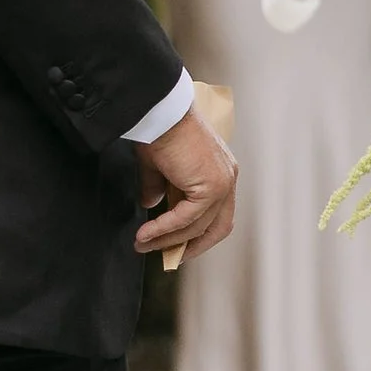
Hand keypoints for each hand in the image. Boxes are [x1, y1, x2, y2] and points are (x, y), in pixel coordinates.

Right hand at [135, 102, 236, 258]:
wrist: (161, 113)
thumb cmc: (160, 131)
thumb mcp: (159, 165)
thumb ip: (159, 186)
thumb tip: (150, 205)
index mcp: (221, 172)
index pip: (217, 214)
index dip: (199, 235)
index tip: (176, 247)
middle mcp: (228, 178)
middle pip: (217, 227)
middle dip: (192, 246)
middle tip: (166, 257)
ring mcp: (223, 183)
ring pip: (198, 226)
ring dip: (168, 240)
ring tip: (142, 245)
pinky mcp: (211, 186)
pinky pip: (187, 219)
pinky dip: (165, 230)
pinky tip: (145, 235)